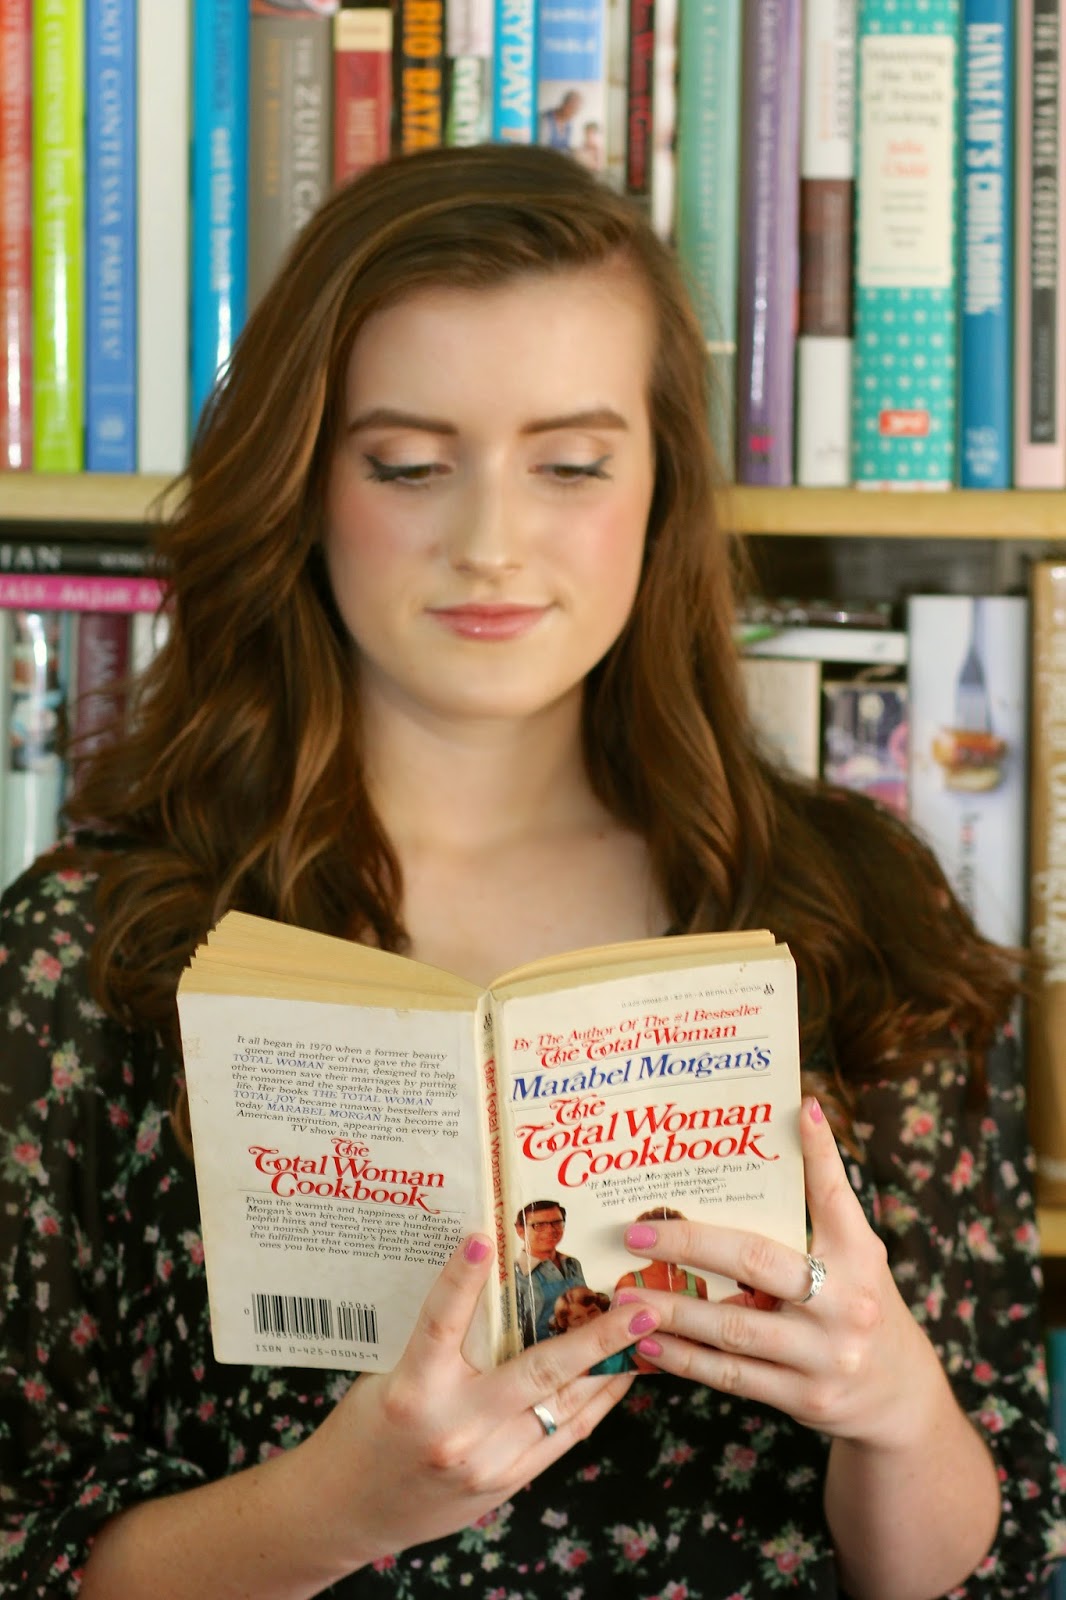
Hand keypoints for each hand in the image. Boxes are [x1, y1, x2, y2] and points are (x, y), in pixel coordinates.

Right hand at [301, 1235, 655, 1570]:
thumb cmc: (368, 1428)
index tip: (483, 1236)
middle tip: (638, 1304)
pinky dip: (595, 1402)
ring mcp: (486, 1461)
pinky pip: (563, 1436)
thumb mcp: (390, 1373)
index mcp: (412, 1391)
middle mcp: (455, 1427)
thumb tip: (490, 1282)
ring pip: (564, 1406)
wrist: (350, 1509)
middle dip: (596, 1337)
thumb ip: (440, 1340)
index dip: (461, 1278)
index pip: (440, 1323)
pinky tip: (618, 1375)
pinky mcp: (506, 1483)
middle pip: (536, 1372)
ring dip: (609, 1368)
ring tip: (645, 1331)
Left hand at [615, 1097, 947, 1449]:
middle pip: (757, 1262)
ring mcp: (824, 1354)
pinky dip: (686, 1359)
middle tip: (637, 1234)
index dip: (820, 1152)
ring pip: (733, 1328)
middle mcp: (845, 1302)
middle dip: (690, 1243)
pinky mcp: (804, 1396)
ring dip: (673, 1311)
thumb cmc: (859, 1303)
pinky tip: (649, 1344)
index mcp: (858, 1255)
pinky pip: (734, 1376)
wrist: (899, 1395)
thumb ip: (820, 1213)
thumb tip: (795, 1124)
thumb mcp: (855, 1257)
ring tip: (625, 1297)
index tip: (802, 1109)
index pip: (834, 1195)